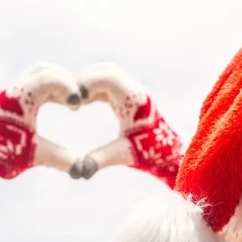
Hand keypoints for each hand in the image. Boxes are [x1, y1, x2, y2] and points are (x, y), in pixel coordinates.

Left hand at [0, 62, 83, 218]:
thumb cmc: (2, 156)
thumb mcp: (35, 156)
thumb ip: (62, 158)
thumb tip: (84, 167)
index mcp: (19, 99)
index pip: (49, 78)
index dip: (69, 86)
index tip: (78, 104)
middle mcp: (14, 90)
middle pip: (46, 70)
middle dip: (66, 81)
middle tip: (78, 100)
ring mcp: (13, 92)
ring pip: (41, 74)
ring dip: (59, 83)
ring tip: (72, 103)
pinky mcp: (13, 99)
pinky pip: (37, 83)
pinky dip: (53, 89)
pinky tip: (63, 105)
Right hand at [75, 63, 182, 187]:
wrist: (171, 154)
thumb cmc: (152, 154)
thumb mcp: (123, 155)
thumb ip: (100, 159)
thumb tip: (78, 170)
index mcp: (135, 99)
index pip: (109, 76)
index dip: (88, 82)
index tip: (73, 100)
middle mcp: (135, 91)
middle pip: (107, 70)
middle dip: (85, 79)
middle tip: (70, 99)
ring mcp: (133, 93)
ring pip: (107, 74)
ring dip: (89, 83)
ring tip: (75, 102)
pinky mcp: (130, 98)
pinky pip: (109, 84)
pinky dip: (94, 89)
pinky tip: (82, 105)